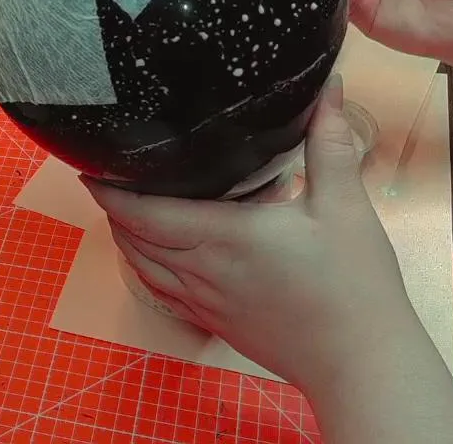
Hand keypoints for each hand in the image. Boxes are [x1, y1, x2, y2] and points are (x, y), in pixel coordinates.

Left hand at [87, 75, 422, 390]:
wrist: (360, 362)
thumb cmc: (353, 287)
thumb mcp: (344, 205)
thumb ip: (330, 143)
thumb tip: (330, 90)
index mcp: (222, 235)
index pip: (143, 213)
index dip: (109, 192)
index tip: (92, 168)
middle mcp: (201, 270)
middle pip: (132, 238)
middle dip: (113, 209)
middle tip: (108, 179)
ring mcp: (205, 302)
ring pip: (142, 267)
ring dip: (126, 239)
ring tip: (125, 211)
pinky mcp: (215, 323)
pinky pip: (163, 293)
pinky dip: (146, 269)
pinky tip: (156, 258)